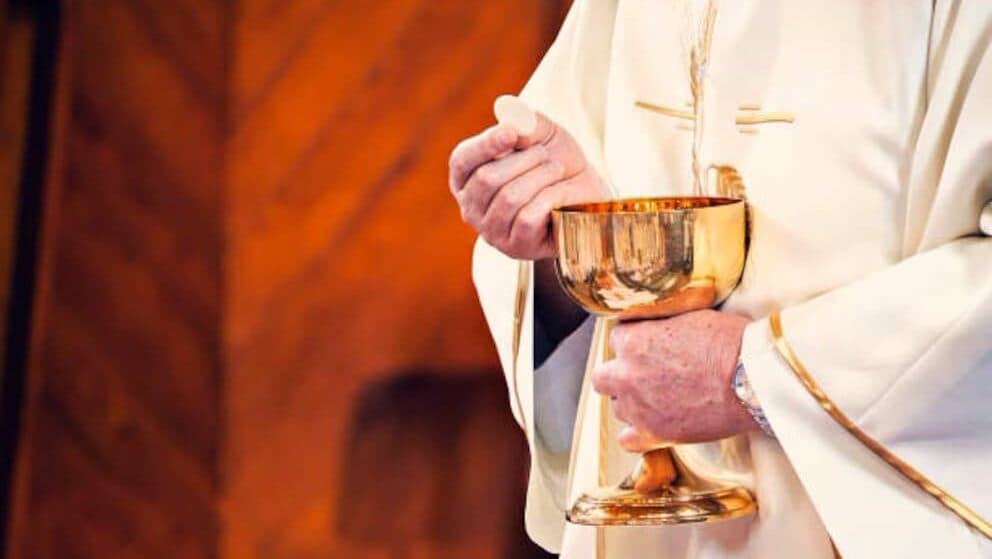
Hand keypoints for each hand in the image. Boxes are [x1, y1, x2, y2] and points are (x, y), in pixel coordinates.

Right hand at [448, 111, 606, 259]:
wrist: (587, 197)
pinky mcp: (515, 247)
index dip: (485, 145)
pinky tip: (559, 195)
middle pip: (487, 178)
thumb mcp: (543, 133)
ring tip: (556, 170)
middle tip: (546, 155)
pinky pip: (526, 218)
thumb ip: (525, 119)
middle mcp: (471, 208)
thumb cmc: (555, 164)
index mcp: (466, 178)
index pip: (462, 161)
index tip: (512, 132)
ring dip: (540, 177)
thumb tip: (507, 110)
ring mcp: (491, 231)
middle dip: (523, 160)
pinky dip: (548, 200)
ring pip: (509, 198)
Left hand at [592, 310, 757, 448]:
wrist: (753, 380)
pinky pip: (626, 440)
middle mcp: (627, 375)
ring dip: (632, 402)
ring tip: (660, 398)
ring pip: (618, 407)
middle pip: (603, 376)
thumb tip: (653, 323)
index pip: (616, 338)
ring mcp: (638, 408)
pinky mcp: (654, 435)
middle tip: (645, 372)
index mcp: (633, 341)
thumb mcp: (689, 316)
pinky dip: (635, 434)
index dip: (634, 341)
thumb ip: (660, 323)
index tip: (649, 345)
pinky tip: (650, 426)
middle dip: (620, 373)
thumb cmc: (730, 342)